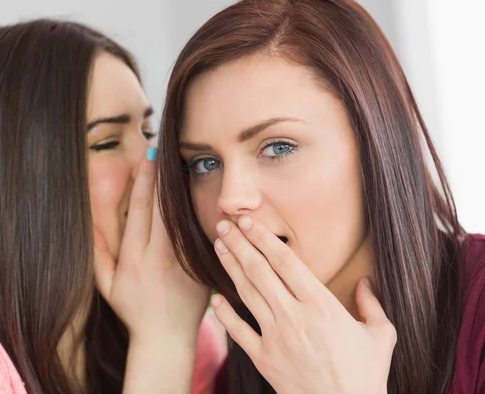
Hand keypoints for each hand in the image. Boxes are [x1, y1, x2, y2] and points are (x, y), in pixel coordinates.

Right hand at [93, 149, 208, 347]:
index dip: (143, 180)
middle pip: (161, 205)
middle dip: (162, 175)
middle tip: (165, 148)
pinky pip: (197, 233)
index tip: (147, 158)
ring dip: (180, 187)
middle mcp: (159, 254)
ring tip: (181, 162)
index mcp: (134, 256)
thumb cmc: (133, 310)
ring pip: (181, 215)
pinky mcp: (199, 265)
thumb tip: (89, 221)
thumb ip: (98, 252)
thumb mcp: (107, 284)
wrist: (166, 337)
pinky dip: (197, 211)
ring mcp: (182, 260)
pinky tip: (197, 191)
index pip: (139, 209)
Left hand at [211, 216, 395, 393]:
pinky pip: (238, 332)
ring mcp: (276, 338)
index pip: (286, 263)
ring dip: (231, 268)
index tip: (249, 222)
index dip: (264, 239)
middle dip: (240, 244)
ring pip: (247, 294)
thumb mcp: (381, 336)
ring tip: (219, 246)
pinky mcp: (264, 359)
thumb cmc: (366, 374)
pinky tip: (215, 298)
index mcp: (322, 306)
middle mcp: (295, 317)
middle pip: (260, 272)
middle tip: (224, 224)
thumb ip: (372, 305)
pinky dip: (224, 314)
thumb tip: (366, 283)